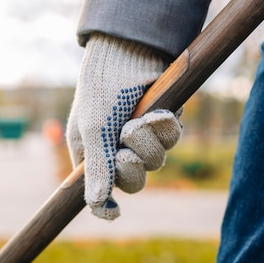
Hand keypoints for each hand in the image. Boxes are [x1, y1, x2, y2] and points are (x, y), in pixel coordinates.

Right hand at [66, 33, 181, 219]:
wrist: (130, 51)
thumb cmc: (102, 90)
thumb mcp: (93, 131)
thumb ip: (97, 168)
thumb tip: (95, 205)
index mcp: (91, 153)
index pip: (99, 191)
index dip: (106, 203)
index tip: (114, 211)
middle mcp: (116, 148)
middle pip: (134, 181)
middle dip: (132, 168)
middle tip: (124, 153)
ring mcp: (141, 137)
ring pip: (156, 161)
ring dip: (149, 143)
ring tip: (140, 120)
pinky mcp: (162, 122)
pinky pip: (172, 139)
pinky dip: (166, 128)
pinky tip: (160, 112)